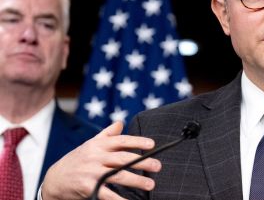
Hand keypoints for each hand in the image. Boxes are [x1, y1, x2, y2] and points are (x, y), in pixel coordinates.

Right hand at [41, 122, 161, 199]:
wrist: (54, 180)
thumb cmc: (77, 160)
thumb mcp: (90, 144)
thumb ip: (107, 135)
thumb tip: (121, 122)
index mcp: (98, 145)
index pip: (121, 141)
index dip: (137, 141)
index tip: (152, 144)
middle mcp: (95, 157)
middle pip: (123, 158)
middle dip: (142, 162)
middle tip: (158, 166)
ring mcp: (91, 172)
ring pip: (118, 175)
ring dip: (136, 180)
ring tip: (151, 184)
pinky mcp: (87, 187)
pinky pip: (107, 194)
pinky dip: (119, 198)